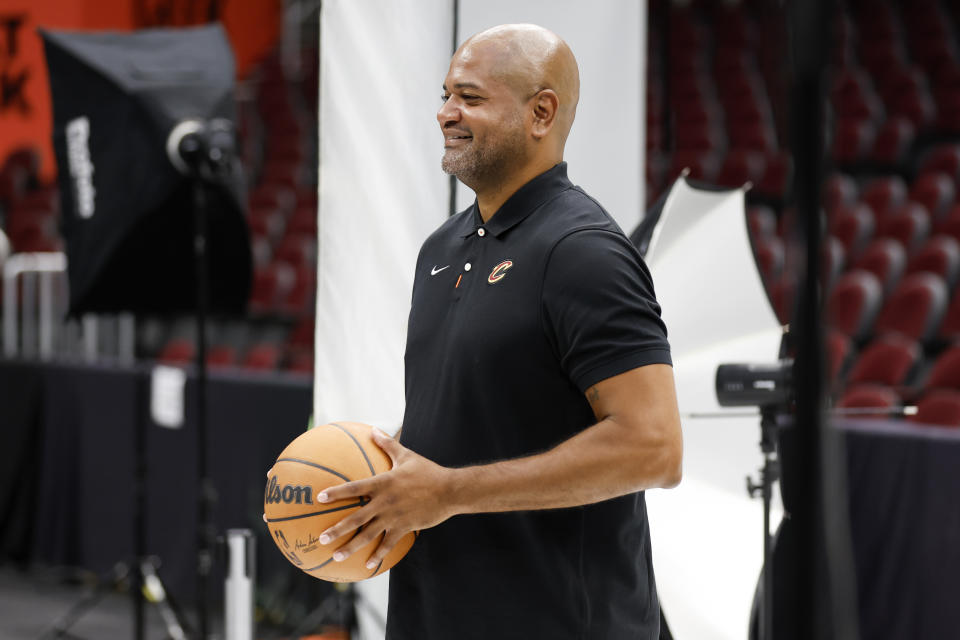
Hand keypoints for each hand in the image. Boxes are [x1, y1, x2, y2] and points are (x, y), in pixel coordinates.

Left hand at [317, 428, 456, 568]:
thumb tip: (374, 429)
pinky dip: (378, 555)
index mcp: (383, 483)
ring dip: (352, 546)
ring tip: (337, 556)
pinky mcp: (404, 528)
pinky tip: (368, 566)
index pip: (354, 488)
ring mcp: (394, 517)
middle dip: (337, 529)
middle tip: (321, 538)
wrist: (449, 490)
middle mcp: (385, 502)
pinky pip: (388, 544)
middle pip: (356, 517)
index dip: (337, 493)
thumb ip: (387, 444)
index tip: (320, 498)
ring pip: (368, 535)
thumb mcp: (407, 455)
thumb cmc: (427, 471)